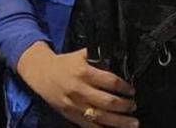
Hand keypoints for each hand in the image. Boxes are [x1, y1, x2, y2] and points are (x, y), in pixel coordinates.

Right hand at [17, 42, 137, 126]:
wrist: (41, 74)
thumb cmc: (64, 64)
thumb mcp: (82, 55)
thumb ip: (99, 55)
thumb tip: (120, 55)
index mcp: (84, 72)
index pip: (110, 81)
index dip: (124, 87)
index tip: (132, 90)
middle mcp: (80, 90)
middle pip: (108, 102)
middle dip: (125, 106)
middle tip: (134, 106)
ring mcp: (75, 105)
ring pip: (101, 117)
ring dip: (119, 122)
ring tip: (132, 123)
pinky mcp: (71, 115)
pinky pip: (89, 126)